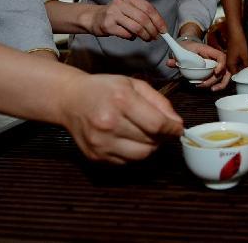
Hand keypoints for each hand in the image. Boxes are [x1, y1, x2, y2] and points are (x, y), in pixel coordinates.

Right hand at [56, 73, 182, 163]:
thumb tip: (177, 123)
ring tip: (145, 134)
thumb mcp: (134, 84)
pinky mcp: (95, 156)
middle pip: (151, 142)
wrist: (70, 99)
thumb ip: (159, 102)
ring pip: (141, 156)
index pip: (157, 124)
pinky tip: (128, 139)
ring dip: (150, 147)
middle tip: (160, 129)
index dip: (173, 129)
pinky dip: (133, 153)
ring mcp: (100, 142)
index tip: (178, 129)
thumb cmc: (105, 89)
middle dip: (162, 137)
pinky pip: (126, 162)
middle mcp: (109, 123)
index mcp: (121, 100)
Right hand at [91, 0, 166, 40]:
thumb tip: (159, 27)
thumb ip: (143, 14)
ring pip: (136, 27)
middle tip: (156, 37)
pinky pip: (126, 34)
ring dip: (145, 35)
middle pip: (144, 18)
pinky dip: (132, 37)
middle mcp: (121, 3)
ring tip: (147, 39)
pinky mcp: (108, 25)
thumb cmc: (116, 14)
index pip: (148, 8)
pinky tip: (132, 37)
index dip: (158, 20)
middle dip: (153, 30)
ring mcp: (113, 13)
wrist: (94, 18)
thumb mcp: (129, 8)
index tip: (164, 30)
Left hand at [166, 41, 231, 90]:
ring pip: (224, 74)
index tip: (215, 72)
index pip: (220, 56)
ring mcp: (216, 63)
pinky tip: (208, 87)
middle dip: (219, 79)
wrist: (189, 45)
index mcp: (208, 50)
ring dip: (219, 83)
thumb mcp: (181, 50)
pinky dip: (217, 83)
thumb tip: (169, 63)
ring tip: (210, 88)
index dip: (221, 64)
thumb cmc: (187, 47)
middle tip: (209, 85)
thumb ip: (176, 58)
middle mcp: (215, 57)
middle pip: (225, 68)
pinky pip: (220, 77)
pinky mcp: (215, 69)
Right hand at [225, 27, 247, 73]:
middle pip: (235, 72)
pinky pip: (236, 63)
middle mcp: (228, 63)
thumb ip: (246, 66)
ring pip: (236, 67)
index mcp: (229, 65)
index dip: (241, 78)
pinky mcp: (232, 55)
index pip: (235, 76)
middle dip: (241, 73)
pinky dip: (241, 64)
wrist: (234, 32)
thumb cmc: (239, 43)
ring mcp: (229, 59)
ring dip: (241, 68)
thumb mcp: (245, 56)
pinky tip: (246, 63)